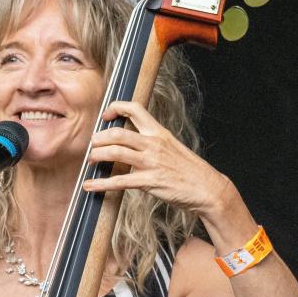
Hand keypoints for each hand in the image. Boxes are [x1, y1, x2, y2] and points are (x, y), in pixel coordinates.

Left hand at [84, 100, 227, 213]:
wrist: (208, 188)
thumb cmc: (190, 171)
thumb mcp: (173, 148)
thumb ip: (153, 143)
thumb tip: (133, 143)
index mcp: (159, 132)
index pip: (135, 109)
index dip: (116, 108)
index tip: (105, 115)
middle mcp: (154, 144)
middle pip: (118, 133)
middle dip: (99, 138)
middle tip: (92, 145)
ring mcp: (151, 162)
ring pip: (115, 152)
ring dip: (97, 156)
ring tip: (90, 160)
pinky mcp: (150, 181)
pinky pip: (119, 181)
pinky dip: (100, 184)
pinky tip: (89, 186)